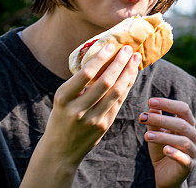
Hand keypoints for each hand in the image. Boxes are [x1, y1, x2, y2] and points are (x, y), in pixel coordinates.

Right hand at [26, 43, 140, 179]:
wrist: (60, 151)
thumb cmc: (61, 117)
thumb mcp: (63, 99)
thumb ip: (79, 83)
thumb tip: (103, 56)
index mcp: (63, 98)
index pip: (86, 74)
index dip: (101, 58)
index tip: (111, 45)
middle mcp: (78, 109)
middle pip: (105, 82)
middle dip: (119, 63)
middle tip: (128, 48)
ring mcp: (93, 119)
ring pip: (116, 92)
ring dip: (128, 73)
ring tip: (135, 58)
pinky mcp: (104, 125)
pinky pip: (119, 101)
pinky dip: (127, 85)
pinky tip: (132, 74)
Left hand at [140, 97, 195, 187]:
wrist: (165, 174)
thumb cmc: (162, 149)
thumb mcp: (156, 134)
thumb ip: (155, 122)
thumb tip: (152, 108)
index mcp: (188, 124)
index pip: (183, 109)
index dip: (168, 104)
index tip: (150, 101)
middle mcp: (193, 136)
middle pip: (182, 124)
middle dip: (161, 119)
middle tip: (143, 118)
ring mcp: (193, 151)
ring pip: (182, 141)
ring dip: (163, 137)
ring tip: (146, 136)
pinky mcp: (188, 165)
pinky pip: (184, 159)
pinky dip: (175, 153)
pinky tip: (165, 150)